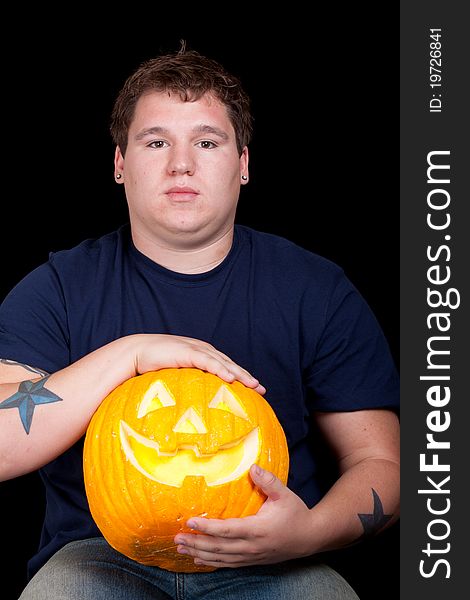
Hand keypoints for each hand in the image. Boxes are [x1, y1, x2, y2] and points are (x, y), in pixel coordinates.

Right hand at [132, 334, 264, 393]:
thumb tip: (193, 408)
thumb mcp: (176, 378)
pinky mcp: (187, 351)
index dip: (241, 377)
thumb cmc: (154, 367)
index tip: (254, 390)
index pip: (226, 367)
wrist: (136, 353)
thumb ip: (187, 386)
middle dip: (246, 377)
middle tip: (261, 389)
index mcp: (202, 355)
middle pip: (230, 364)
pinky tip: (230, 378)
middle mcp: (203, 350)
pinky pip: (207, 361)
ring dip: (239, 373)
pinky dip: (220, 369)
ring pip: (223, 362)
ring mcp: (196, 349)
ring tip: (252, 385)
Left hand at [174, 464, 314, 567]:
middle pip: (218, 548)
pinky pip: (228, 564)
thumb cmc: (296, 513)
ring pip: (220, 558)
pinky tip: (199, 559)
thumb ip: (267, 481)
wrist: (310, 537)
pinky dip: (211, 562)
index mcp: (257, 529)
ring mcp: (251, 556)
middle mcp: (251, 546)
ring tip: (181, 548)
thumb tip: (252, 467)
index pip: (226, 530)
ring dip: (199, 554)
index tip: (190, 521)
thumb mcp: (284, 494)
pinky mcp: (252, 561)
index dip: (206, 527)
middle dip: (196, 543)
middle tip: (177, 538)